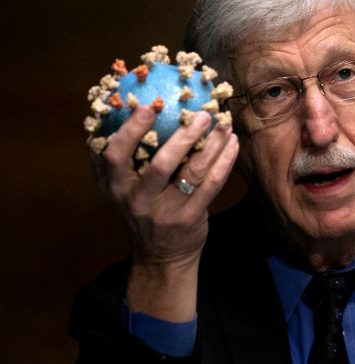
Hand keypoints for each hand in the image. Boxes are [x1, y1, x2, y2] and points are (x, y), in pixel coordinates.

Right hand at [89, 105, 238, 319]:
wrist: (160, 257)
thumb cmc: (143, 210)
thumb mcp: (122, 189)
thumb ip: (123, 159)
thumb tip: (128, 107)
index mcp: (116, 186)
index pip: (114, 156)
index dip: (130, 131)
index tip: (147, 106)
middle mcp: (138, 200)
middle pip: (161, 164)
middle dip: (184, 136)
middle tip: (202, 114)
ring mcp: (166, 211)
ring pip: (192, 172)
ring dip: (212, 145)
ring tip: (224, 125)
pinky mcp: (190, 219)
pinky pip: (211, 185)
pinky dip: (224, 162)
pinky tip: (232, 144)